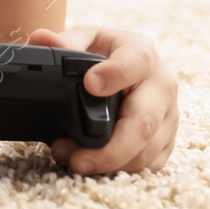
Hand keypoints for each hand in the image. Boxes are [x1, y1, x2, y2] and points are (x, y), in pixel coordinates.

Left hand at [26, 26, 178, 173]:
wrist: (128, 65)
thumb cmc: (104, 52)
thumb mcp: (85, 38)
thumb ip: (64, 41)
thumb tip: (41, 40)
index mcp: (142, 52)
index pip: (135, 62)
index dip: (114, 74)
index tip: (89, 85)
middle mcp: (162, 84)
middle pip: (144, 121)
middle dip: (111, 148)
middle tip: (77, 159)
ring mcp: (168, 114)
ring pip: (148, 149)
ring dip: (112, 163)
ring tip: (74, 162)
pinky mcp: (167, 138)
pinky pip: (152, 162)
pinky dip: (123, 170)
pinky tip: (96, 168)